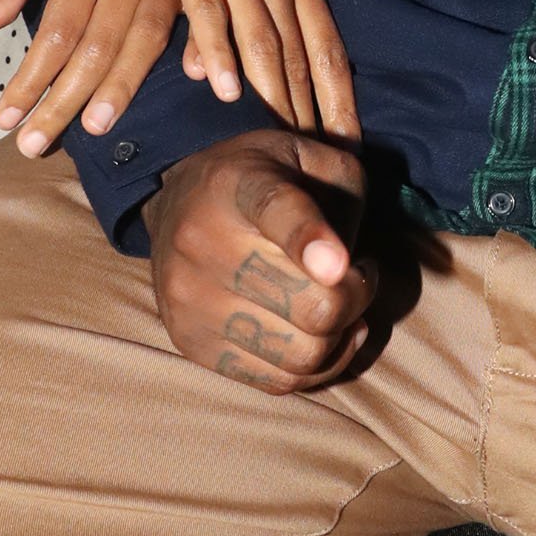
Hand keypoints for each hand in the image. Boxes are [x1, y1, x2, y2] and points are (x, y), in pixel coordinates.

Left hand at [0, 0, 179, 155]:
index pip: (54, 30)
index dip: (30, 79)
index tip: (5, 119)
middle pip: (93, 48)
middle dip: (62, 101)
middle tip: (34, 145)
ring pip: (142, 43)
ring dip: (117, 90)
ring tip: (93, 130)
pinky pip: (197, 22)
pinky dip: (196, 53)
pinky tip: (195, 84)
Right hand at [122, 0, 357, 138]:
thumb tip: (255, 34)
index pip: (326, 42)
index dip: (339, 93)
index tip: (350, 136)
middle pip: (300, 50)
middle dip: (315, 107)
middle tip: (327, 155)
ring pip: (263, 38)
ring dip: (275, 92)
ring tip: (285, 138)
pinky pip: (210, 10)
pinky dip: (220, 51)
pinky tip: (225, 88)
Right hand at [143, 128, 374, 393]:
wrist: (177, 206)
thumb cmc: (260, 181)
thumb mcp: (307, 153)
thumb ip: (345, 185)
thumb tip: (346, 267)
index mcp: (240, 184)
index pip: (277, 212)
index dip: (310, 240)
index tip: (339, 264)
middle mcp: (203, 242)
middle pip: (312, 304)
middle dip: (357, 296)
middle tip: (359, 274)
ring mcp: (191, 299)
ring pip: (302, 354)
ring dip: (339, 335)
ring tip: (337, 302)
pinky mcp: (191, 343)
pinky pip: (279, 381)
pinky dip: (317, 365)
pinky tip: (321, 334)